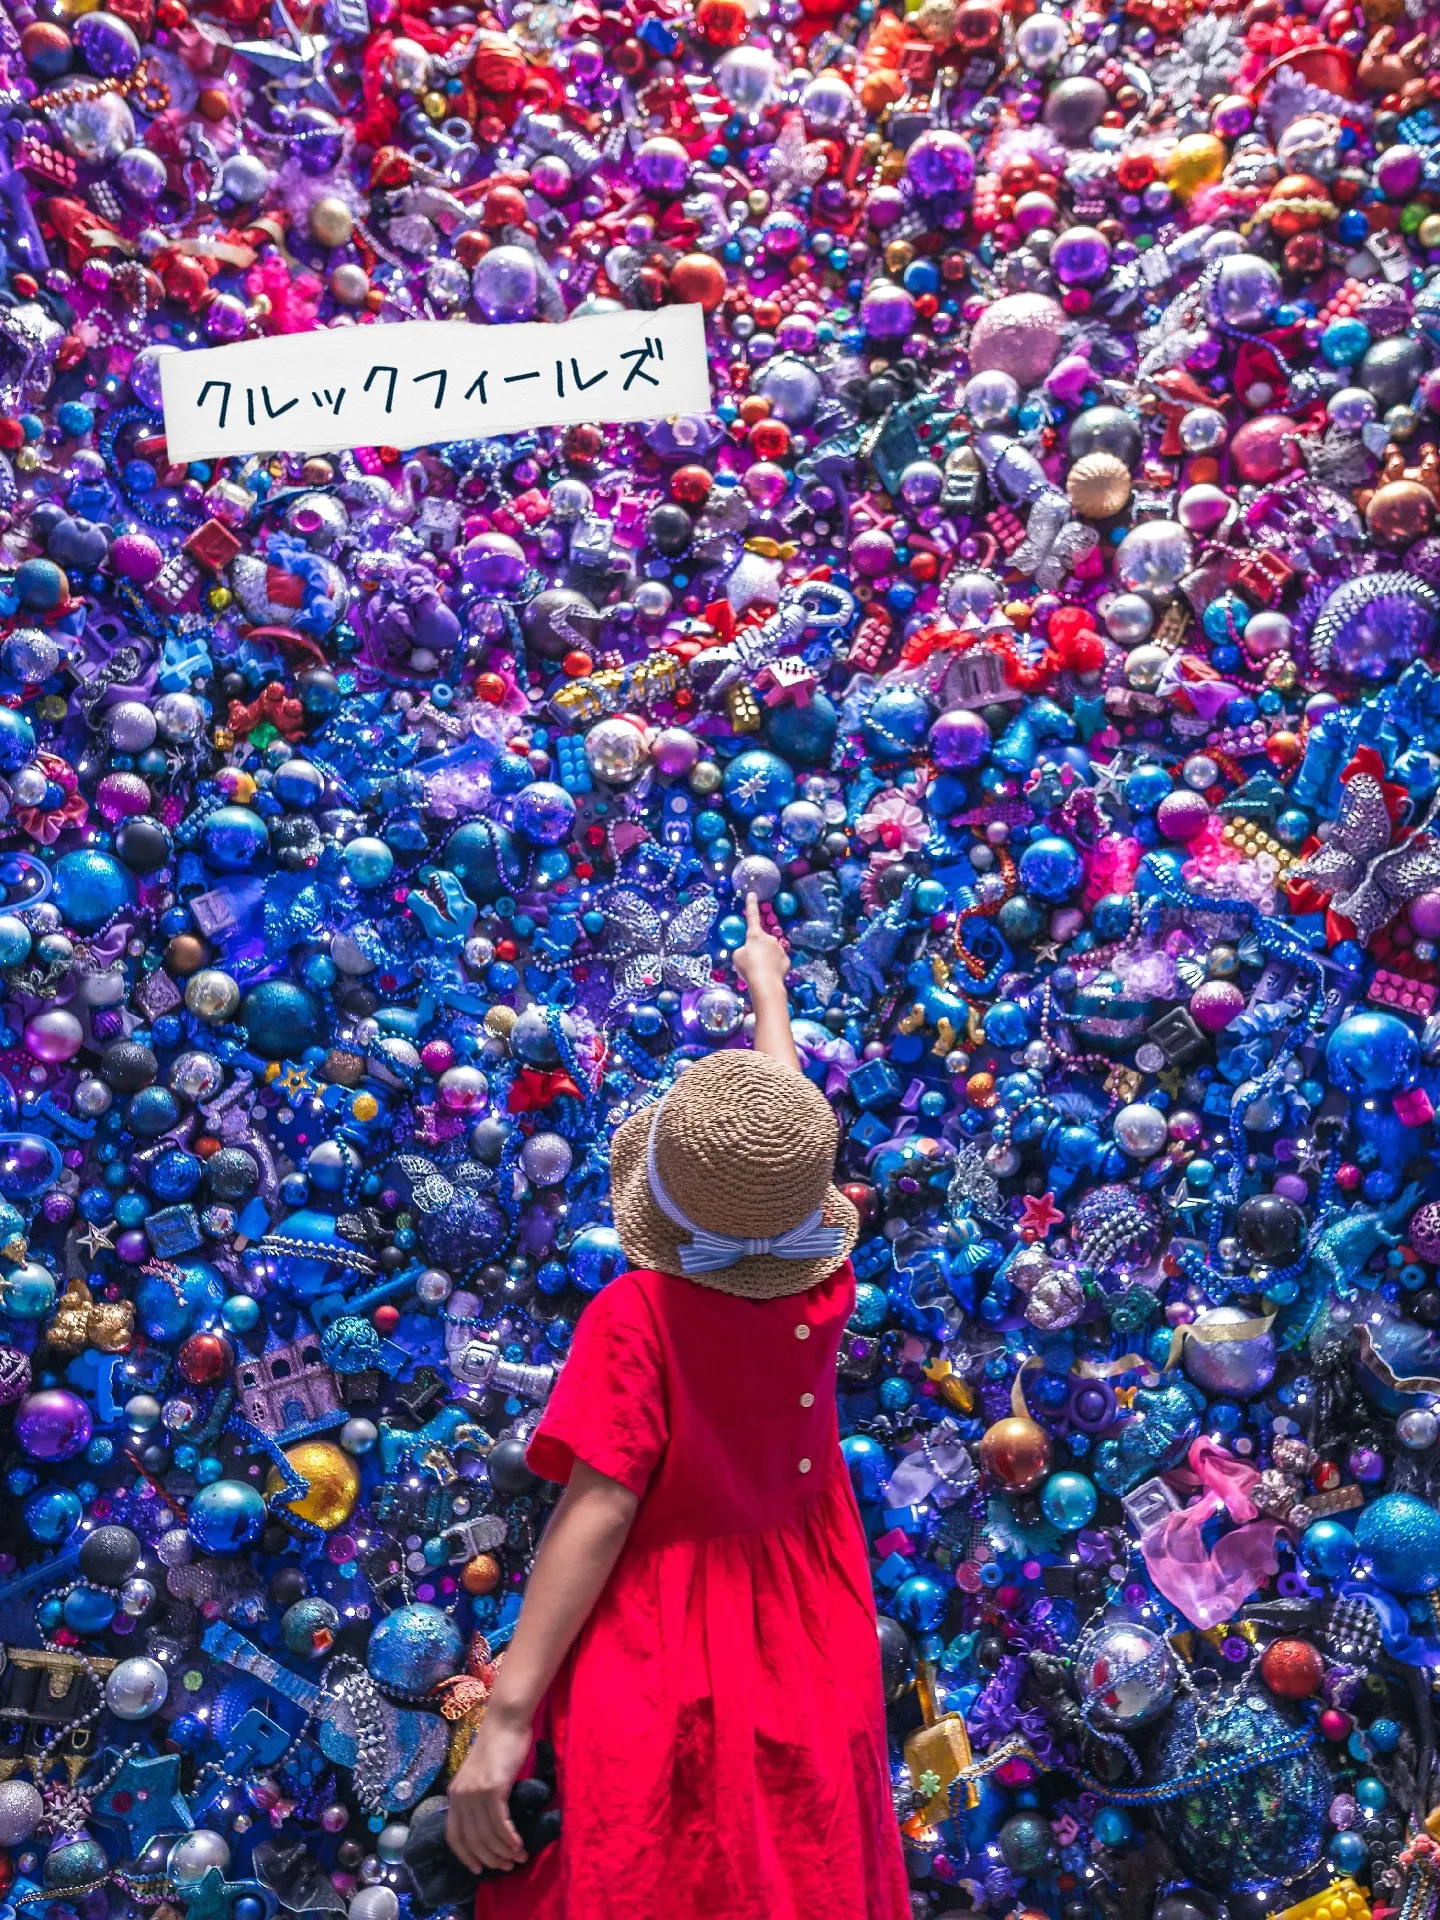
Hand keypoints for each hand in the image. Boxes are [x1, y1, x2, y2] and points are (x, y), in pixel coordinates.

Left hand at [446, 1706, 534, 1872]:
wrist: (505, 1721)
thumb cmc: (497, 1745)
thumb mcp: (480, 1774)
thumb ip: (478, 1796)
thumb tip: (489, 1823)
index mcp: (455, 1794)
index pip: (454, 1836)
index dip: (466, 1856)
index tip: (479, 1870)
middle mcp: (461, 1796)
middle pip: (473, 1840)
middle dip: (490, 1859)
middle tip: (508, 1867)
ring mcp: (476, 1793)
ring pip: (488, 1835)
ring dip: (504, 1852)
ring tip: (519, 1858)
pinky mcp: (493, 1789)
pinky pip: (500, 1823)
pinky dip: (510, 1839)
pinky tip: (519, 1845)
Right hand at [732, 893, 788, 998]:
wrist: (766, 983)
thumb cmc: (748, 968)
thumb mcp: (737, 956)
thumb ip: (743, 949)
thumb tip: (749, 951)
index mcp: (755, 935)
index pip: (751, 916)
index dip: (751, 905)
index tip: (752, 894)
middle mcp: (769, 938)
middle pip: (761, 940)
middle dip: (757, 948)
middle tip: (752, 962)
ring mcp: (779, 948)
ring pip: (770, 951)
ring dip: (765, 958)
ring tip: (760, 971)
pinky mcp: (786, 959)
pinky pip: (778, 961)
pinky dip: (774, 966)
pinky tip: (770, 974)